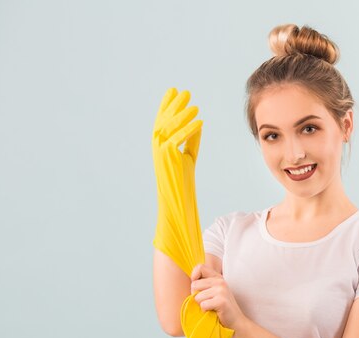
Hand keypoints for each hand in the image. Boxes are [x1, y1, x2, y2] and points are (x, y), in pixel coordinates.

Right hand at [151, 87, 204, 275]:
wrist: (175, 225)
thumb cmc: (182, 199)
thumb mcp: (188, 165)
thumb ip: (191, 146)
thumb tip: (198, 128)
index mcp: (166, 156)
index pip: (167, 128)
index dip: (171, 110)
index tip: (177, 94)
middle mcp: (160, 157)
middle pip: (162, 126)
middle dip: (170, 107)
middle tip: (180, 90)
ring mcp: (161, 163)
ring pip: (165, 132)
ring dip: (178, 115)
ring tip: (189, 100)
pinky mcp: (166, 169)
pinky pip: (174, 146)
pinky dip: (185, 132)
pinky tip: (197, 121)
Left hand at [190, 264, 246, 330]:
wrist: (236, 322)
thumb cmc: (221, 308)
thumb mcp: (214, 292)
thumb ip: (204, 284)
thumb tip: (190, 282)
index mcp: (218, 277)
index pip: (200, 267)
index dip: (194, 277)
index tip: (197, 287)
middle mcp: (220, 281)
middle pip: (194, 285)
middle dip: (196, 295)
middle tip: (207, 302)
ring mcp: (221, 290)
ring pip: (197, 297)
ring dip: (201, 305)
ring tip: (211, 307)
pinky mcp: (221, 301)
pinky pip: (203, 305)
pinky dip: (205, 311)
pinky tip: (214, 312)